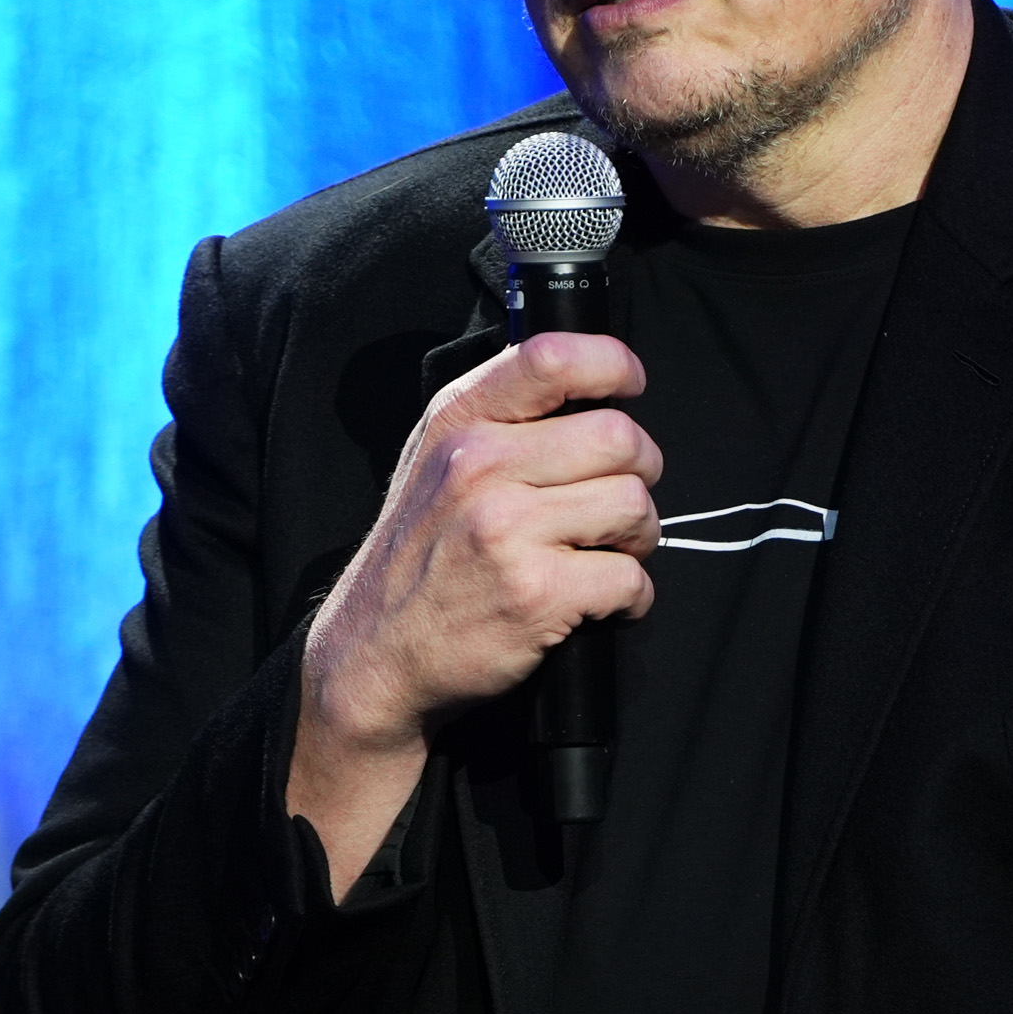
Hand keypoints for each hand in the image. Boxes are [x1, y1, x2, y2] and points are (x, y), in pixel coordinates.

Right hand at [288, 332, 658, 891]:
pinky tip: (597, 604)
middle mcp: (480, 465)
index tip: (629, 387)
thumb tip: (590, 386)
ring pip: (634, 506)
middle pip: (621, 439)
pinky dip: (630, 598)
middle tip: (615, 506)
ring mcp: (506, 529)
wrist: (373, 657)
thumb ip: (498, 417)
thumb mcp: (434, 462)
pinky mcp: (535, 593)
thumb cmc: (418, 559)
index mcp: (459, 422)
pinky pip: (630, 578)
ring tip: (602, 556)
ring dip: (636, 539)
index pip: (552, 356)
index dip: (612, 364)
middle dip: (639, 474)